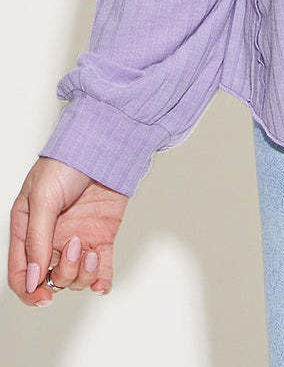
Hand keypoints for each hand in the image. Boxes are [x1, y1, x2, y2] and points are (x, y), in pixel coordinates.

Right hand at [8, 157, 127, 306]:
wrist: (104, 144)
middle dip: (63, 273)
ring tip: (90, 250)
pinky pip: (101, 269)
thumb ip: (37, 239)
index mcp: (28, 229)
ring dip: (83, 273)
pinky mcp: (101, 236)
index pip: (22, 271)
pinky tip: (103, 283)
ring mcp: (77, 238)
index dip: (29, 290)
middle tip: (75, 247)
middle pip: (51, 278)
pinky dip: (102, 280)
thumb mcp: (43, 198)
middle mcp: (51, 238)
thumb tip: (34, 279)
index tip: (44, 298)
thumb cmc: (66, 162)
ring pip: (76, 277)